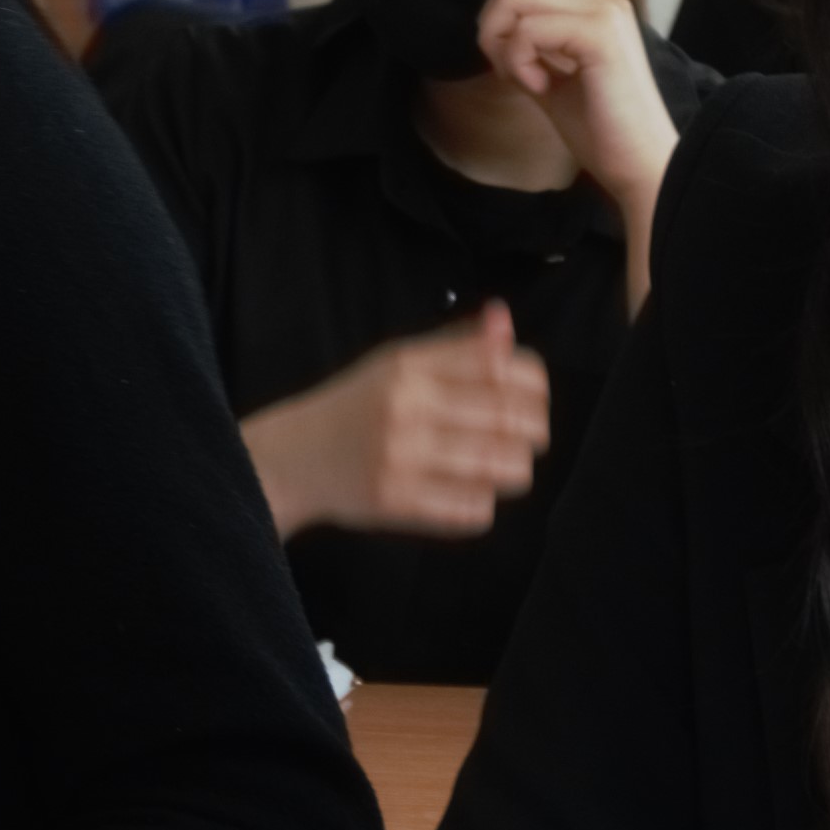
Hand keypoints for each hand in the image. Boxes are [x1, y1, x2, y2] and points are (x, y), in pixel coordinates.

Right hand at [244, 303, 550, 538]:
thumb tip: (505, 321)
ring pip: (499, 465)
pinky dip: (484, 503)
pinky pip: (471, 509)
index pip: (498, 364)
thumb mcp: (399, 362)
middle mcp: (407, 406)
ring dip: (517, 469)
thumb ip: (457, 344)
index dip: (534, 383)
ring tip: (508, 467)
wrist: (293, 456)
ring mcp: (401, 456)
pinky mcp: (395, 501)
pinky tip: (474, 493)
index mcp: (411, 366)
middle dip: (536, 430)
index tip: (534, 396)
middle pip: (508, 416)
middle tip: (531, 436)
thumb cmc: (357, 406)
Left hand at [479, 0, 685, 307]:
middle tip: (511, 65)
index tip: (522, 37)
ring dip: (502, 37)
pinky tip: (539, 88)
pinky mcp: (601, 37)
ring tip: (523, 75)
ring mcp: (606, 13)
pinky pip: (530, 28)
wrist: (640, 165)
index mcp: (601, 3)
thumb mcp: (555, 75)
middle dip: (495, 18)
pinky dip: (518, 59)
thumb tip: (491, 26)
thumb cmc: (601, 128)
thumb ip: (531, 43)